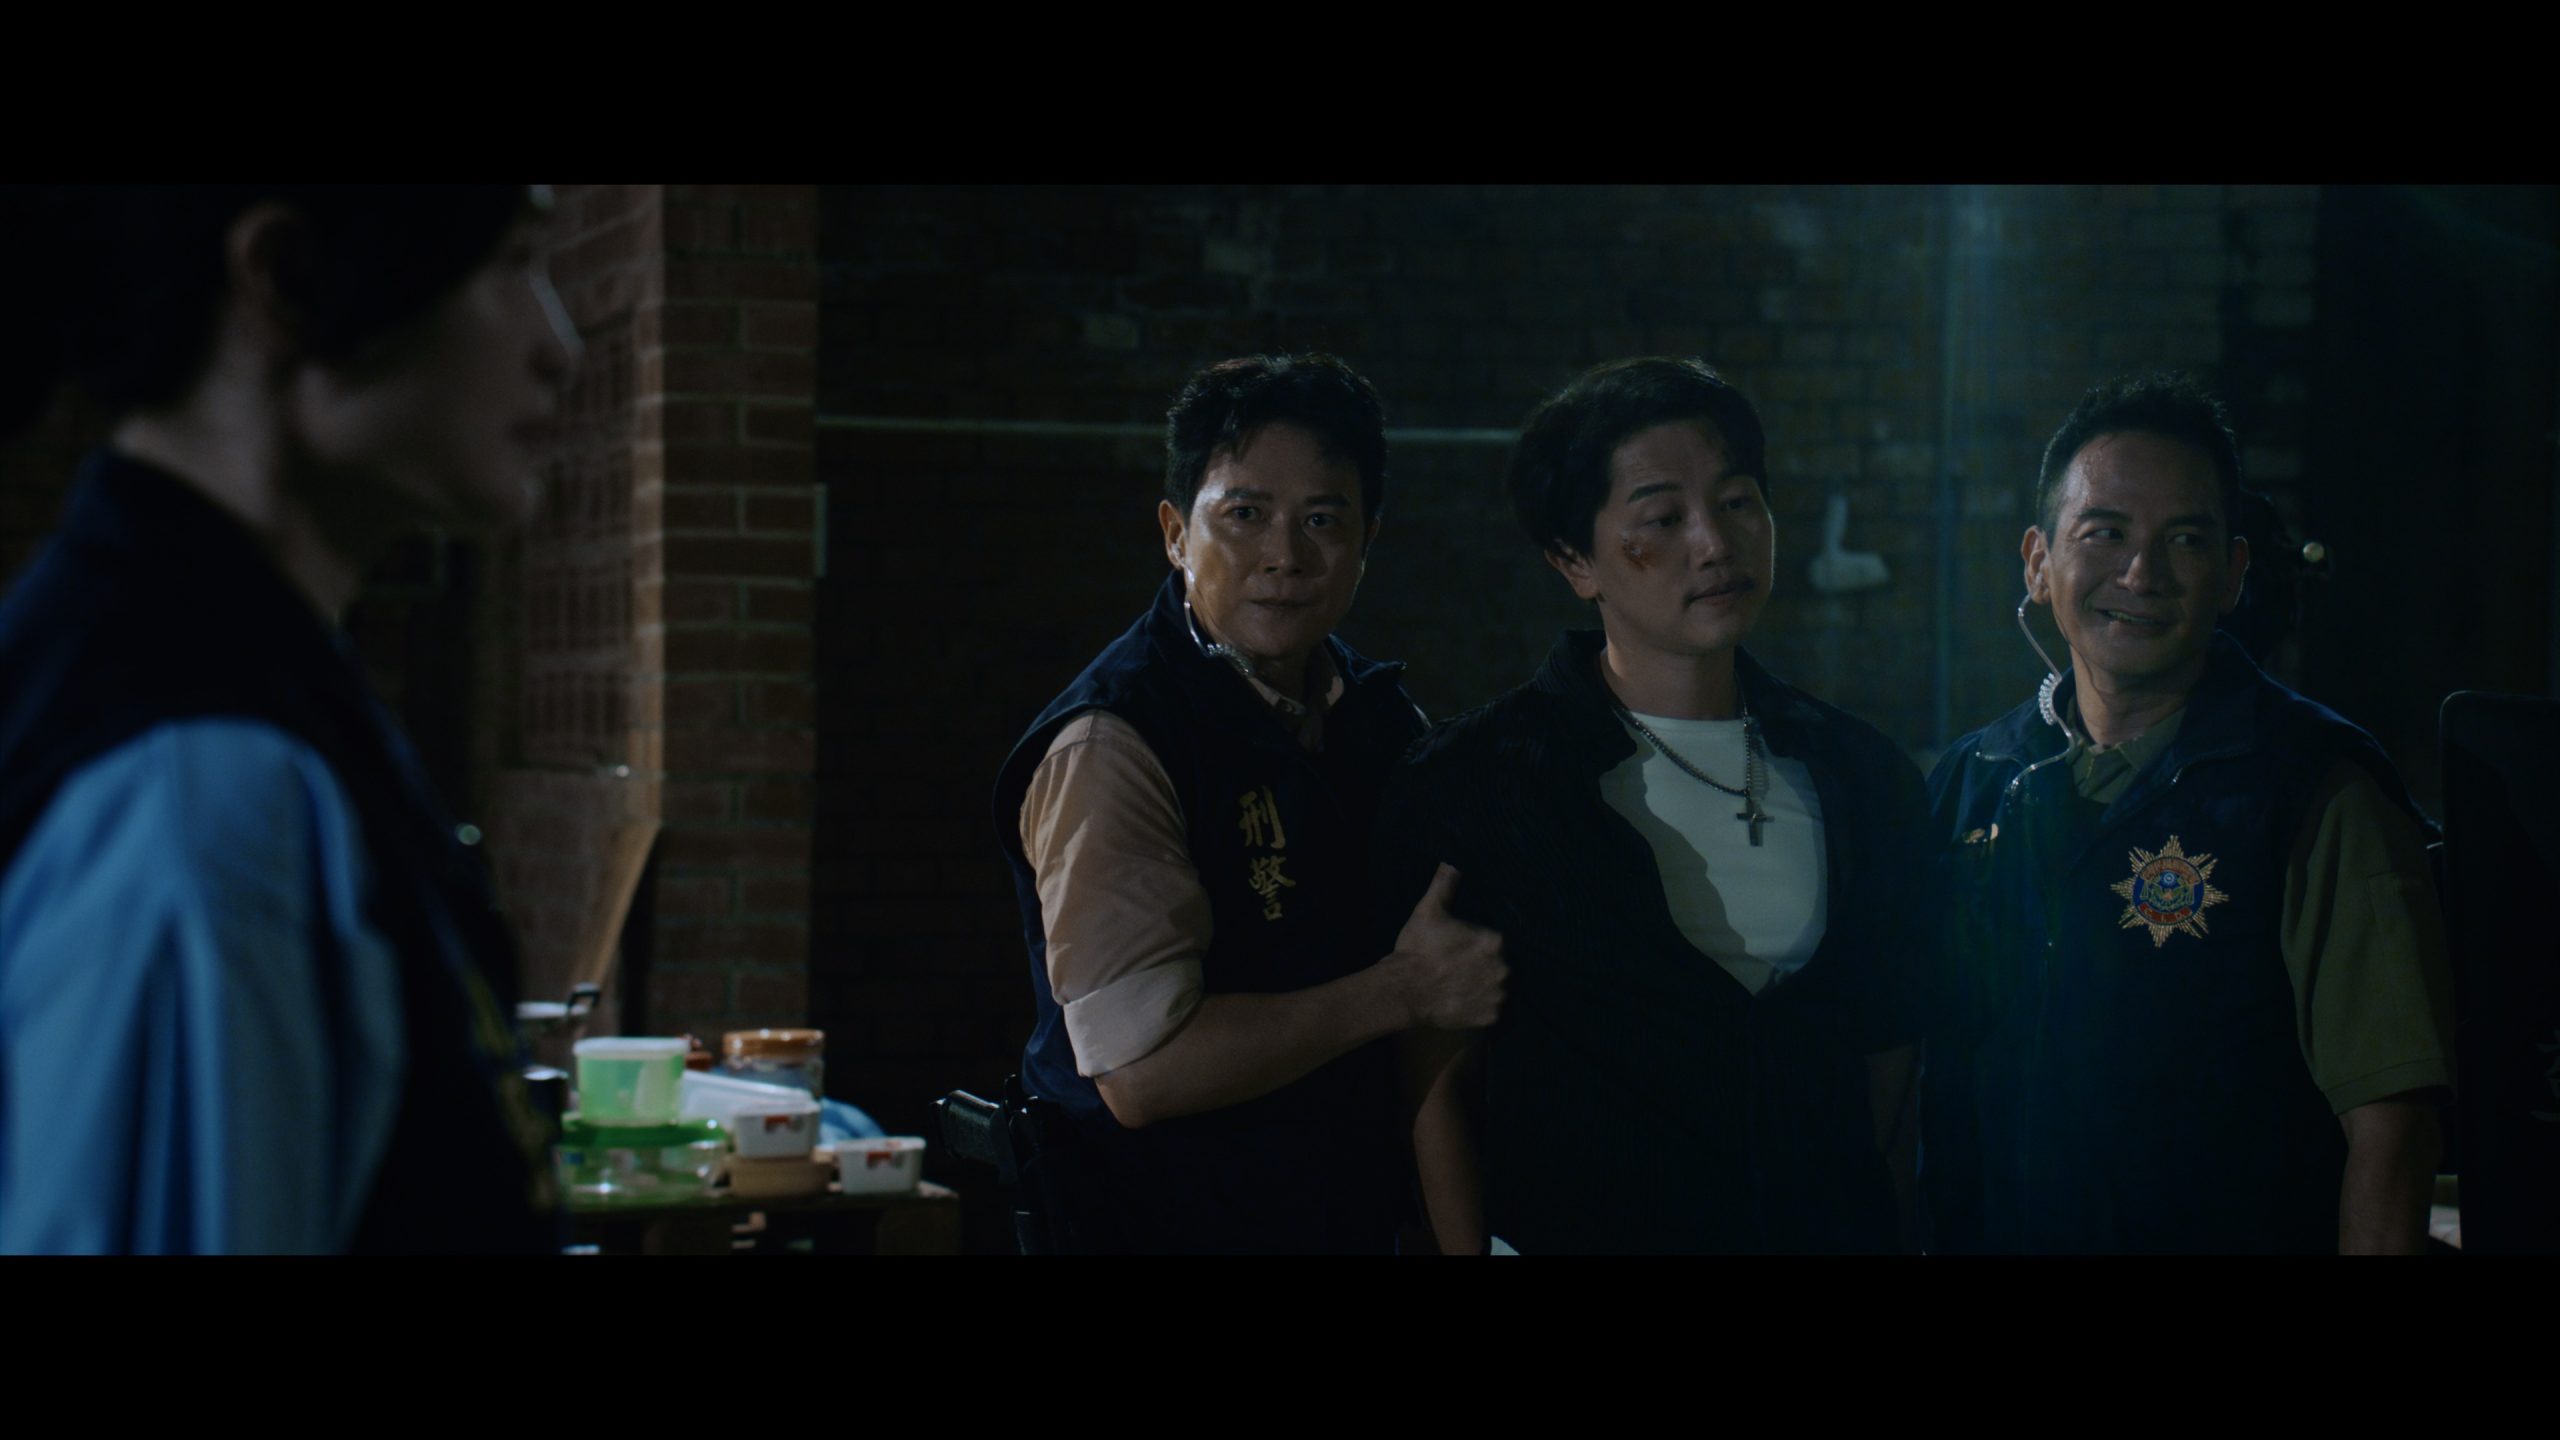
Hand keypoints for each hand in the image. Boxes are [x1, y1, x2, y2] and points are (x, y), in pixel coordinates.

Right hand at [1385, 863, 1506, 1029]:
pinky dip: (1480, 1007)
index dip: (1476, 945)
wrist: (1403, 990)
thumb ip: (1444, 884)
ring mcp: (1497, 994)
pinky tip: (1463, 1000)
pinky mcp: (1490, 1016)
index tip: (1460, 949)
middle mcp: (1502, 968)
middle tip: (1458, 969)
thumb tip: (1452, 860)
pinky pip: (1492, 1010)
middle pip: (1498, 965)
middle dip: (1482, 966)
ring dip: (1484, 987)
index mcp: (1494, 942)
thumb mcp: (1428, 911)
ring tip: (1460, 986)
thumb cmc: (1416, 949)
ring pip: (1497, 987)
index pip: (1495, 942)